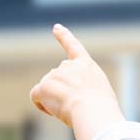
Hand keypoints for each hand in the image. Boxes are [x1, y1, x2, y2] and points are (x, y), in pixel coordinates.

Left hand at [30, 24, 124, 139]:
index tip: (56, 28)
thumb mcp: (99, 95)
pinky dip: (42, 106)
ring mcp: (55, 74)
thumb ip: (84, 91)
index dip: (64, 37)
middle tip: (77, 106)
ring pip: (48, 91)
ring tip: (71, 110)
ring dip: (55, 102)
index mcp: (86, 66)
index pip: (74, 47)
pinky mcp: (44, 86)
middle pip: (58, 80)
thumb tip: (71, 102)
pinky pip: (36, 97)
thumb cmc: (102, 111)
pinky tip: (55, 111)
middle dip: (62, 93)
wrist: (93, 111)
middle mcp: (69, 66)